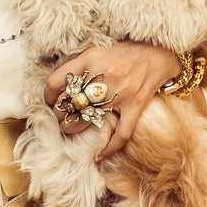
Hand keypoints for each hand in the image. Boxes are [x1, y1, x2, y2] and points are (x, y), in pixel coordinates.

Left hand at [44, 41, 179, 159]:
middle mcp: (104, 76)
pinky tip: (100, 155)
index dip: (48, 96)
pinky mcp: (135, 105)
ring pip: (88, 120)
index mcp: (90, 59)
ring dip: (73, 129)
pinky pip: (121, 133)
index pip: (56, 82)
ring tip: (70, 130)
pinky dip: (110, 148)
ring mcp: (121, 92)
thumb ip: (77, 66)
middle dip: (60, 115)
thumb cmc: (123, 53)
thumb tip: (57, 88)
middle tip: (59, 118)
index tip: (50, 102)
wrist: (158, 52)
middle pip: (69, 104)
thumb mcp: (96, 51)